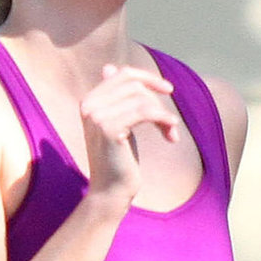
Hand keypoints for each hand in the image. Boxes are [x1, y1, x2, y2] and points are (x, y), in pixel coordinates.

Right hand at [79, 64, 179, 208]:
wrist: (110, 193)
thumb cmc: (118, 162)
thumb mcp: (118, 124)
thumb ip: (116, 99)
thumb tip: (109, 67)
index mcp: (89, 101)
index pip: (123, 75)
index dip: (148, 78)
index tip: (168, 90)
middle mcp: (89, 105)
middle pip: (134, 86)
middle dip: (157, 101)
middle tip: (169, 124)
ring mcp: (96, 116)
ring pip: (142, 99)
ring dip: (162, 115)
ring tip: (170, 133)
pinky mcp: (109, 129)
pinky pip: (144, 112)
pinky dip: (162, 118)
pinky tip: (171, 131)